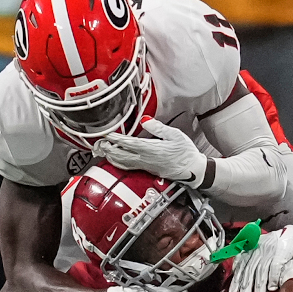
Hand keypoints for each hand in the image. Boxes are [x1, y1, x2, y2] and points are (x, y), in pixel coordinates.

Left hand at [93, 117, 207, 186]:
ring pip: (123, 163)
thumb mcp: (175, 135)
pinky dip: (118, 162)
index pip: (128, 143)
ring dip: (111, 156)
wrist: (193, 170)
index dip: (115, 139)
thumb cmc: (186, 152)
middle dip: (108, 148)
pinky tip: (115, 159)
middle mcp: (145, 159)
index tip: (106, 134)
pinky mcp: (147, 169)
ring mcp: (146, 166)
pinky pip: (128, 166)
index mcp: (151, 149)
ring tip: (103, 150)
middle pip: (121, 155)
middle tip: (99, 142)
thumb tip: (144, 120)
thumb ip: (158, 128)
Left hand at [229, 223, 292, 291]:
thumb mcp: (260, 246)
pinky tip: (271, 288)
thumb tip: (236, 271)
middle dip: (246, 285)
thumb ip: (249, 257)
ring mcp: (270, 251)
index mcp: (252, 247)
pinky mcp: (281, 253)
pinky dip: (273, 279)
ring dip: (259, 286)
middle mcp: (259, 248)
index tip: (233, 291)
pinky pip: (275, 268)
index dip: (237, 279)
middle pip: (250, 269)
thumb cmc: (276, 243)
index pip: (241, 264)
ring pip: (262, 270)